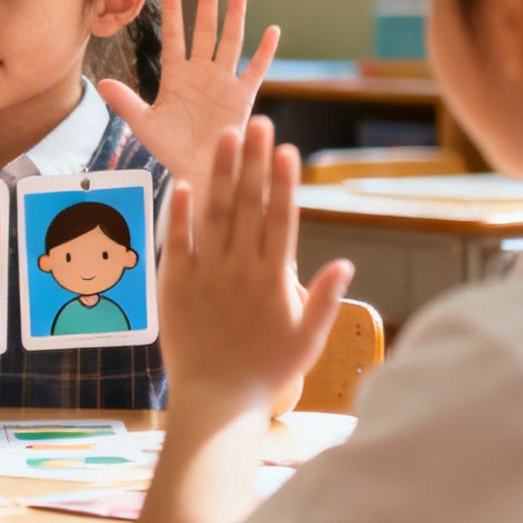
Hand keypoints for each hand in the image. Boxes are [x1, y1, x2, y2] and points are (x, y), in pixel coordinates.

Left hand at [98, 0, 279, 185]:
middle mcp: (201, 73)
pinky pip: (255, 70)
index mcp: (176, 76)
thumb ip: (125, 101)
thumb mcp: (143, 124)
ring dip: (235, 15)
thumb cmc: (170, 149)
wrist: (197, 171)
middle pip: (205, 29)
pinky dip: (264, 51)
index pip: (174, 36)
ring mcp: (223, 82)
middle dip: (208, 1)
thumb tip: (100, 82)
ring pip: (231, 40)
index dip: (175, 11)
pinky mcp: (243, 97)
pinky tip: (271, 30)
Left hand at [161, 116, 352, 409]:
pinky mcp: (176, 284)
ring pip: (214, 214)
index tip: (286, 149)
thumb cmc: (267, 373)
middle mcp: (241, 269)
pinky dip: (180, 212)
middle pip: (249, 206)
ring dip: (220, 173)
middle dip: (254, 161)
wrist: (217, 400)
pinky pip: (177, 242)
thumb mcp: (308, 340)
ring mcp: (206, 274)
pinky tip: (185, 182)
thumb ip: (325, 299)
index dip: (284, 182)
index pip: (283, 220)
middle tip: (258, 122)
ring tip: (225, 137)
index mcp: (275, 279)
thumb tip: (346, 264)